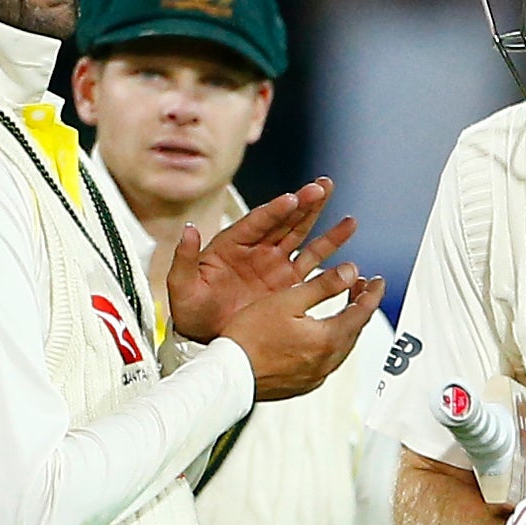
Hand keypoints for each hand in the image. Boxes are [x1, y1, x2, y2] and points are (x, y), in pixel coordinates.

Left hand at [166, 177, 358, 341]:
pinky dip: (329, 255)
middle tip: (323, 187)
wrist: (205, 337)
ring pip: (302, 238)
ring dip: (322, 223)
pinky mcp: (287, 284)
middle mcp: (257, 250)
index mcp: (232, 243)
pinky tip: (344, 242)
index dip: (275, 210)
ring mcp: (274, 266)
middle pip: (285, 221)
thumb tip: (188, 230)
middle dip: (305, 203)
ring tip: (343, 211)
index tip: (292, 198)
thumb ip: (185, 258)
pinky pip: (312, 266)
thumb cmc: (190, 310)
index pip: (257, 221)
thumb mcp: (182, 285)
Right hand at [220, 261, 384, 400]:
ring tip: (341, 308)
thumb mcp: (287, 300)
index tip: (378, 282)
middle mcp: (327, 362)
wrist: (228, 376)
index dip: (372, 294)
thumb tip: (350, 272)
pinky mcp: (302, 384)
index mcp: (328, 340)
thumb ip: (322, 285)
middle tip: (359, 289)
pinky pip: (326, 360)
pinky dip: (330, 342)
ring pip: (341, 347)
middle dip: (360, 307)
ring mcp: (315, 376)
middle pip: (355, 331)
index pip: (362, 313)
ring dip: (345, 325)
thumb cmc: (249, 338)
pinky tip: (319, 334)